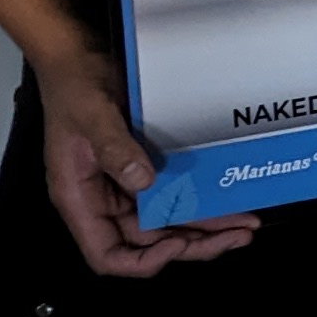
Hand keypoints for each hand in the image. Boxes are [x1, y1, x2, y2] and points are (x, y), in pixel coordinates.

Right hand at [38, 51, 255, 276]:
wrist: (78, 55)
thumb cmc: (73, 85)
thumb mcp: (91, 114)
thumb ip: (114, 148)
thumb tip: (143, 181)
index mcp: (79, 199)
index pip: (108, 255)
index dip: (144, 260)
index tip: (179, 243)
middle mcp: (102, 200)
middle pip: (147, 243)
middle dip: (193, 245)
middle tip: (235, 237)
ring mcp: (123, 186)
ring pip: (165, 223)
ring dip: (203, 228)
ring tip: (243, 226)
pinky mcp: (141, 169)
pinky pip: (172, 195)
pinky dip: (198, 202)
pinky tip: (227, 202)